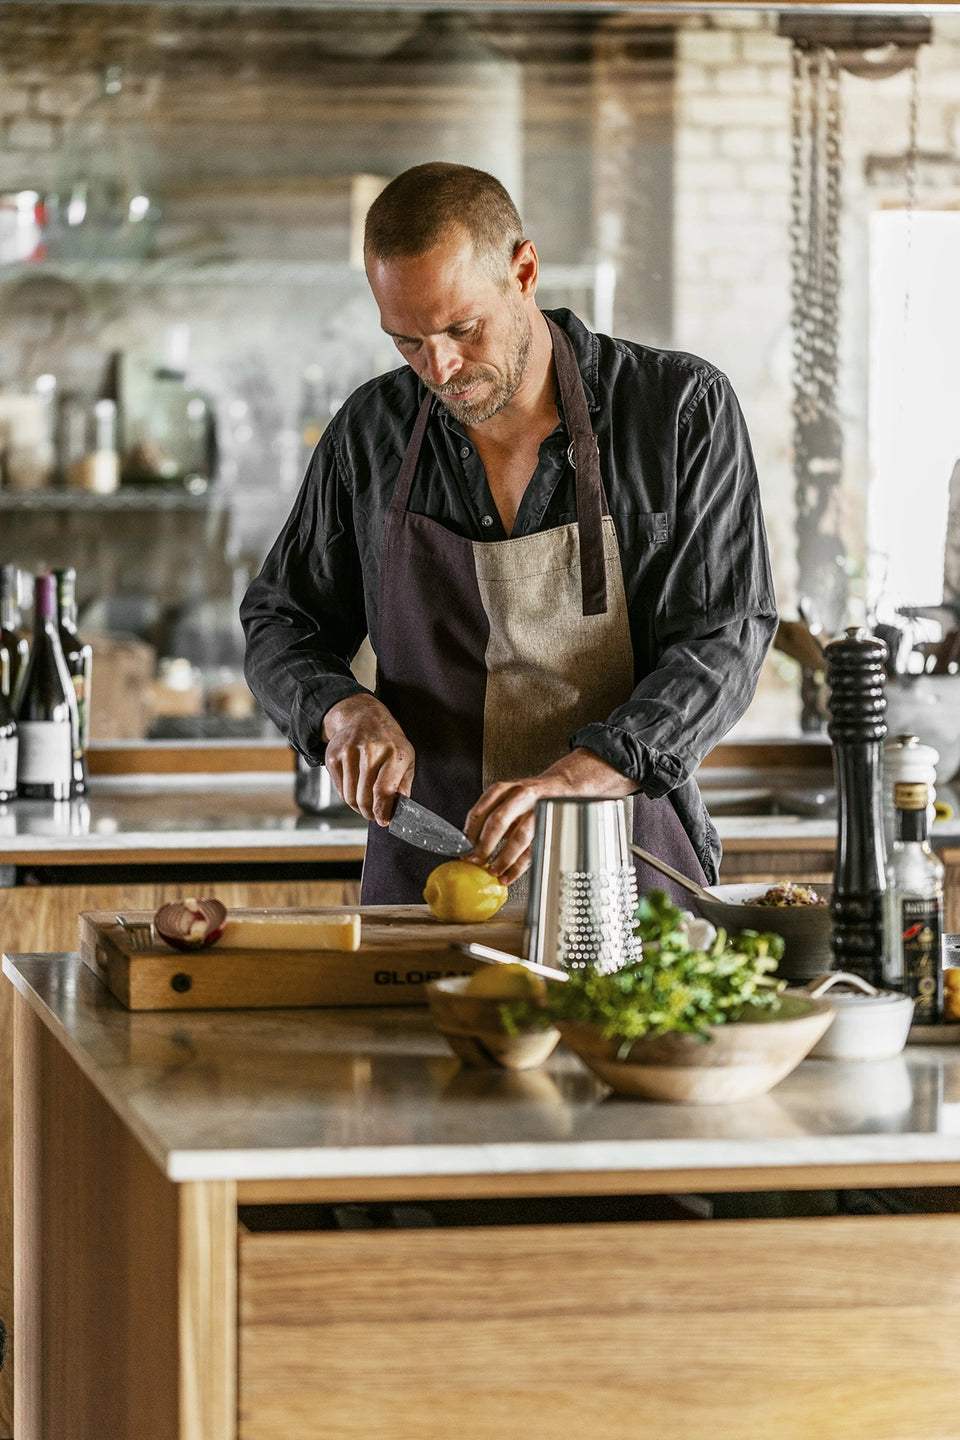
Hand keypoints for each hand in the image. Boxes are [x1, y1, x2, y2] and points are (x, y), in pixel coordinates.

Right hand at [321, 694, 414, 823]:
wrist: (363, 717)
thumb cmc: (389, 741)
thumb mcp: (406, 758)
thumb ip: (403, 785)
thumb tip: (398, 810)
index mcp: (395, 753)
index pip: (384, 790)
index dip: (382, 810)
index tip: (383, 820)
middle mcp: (371, 751)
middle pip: (364, 797)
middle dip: (370, 813)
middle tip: (374, 816)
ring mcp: (349, 752)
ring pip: (350, 796)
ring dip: (358, 807)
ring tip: (365, 805)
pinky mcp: (333, 755)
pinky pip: (339, 789)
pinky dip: (347, 797)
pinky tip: (355, 790)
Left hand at [464, 748, 634, 885]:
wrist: (562, 788)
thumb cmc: (528, 798)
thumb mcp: (506, 798)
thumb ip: (489, 816)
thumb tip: (469, 845)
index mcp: (505, 788)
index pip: (481, 810)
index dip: (470, 832)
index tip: (463, 849)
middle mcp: (521, 796)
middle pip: (499, 821)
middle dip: (485, 844)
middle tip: (476, 861)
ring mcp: (538, 810)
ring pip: (519, 837)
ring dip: (504, 857)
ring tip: (493, 871)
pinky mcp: (549, 826)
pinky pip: (533, 849)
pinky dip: (519, 866)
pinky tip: (509, 875)